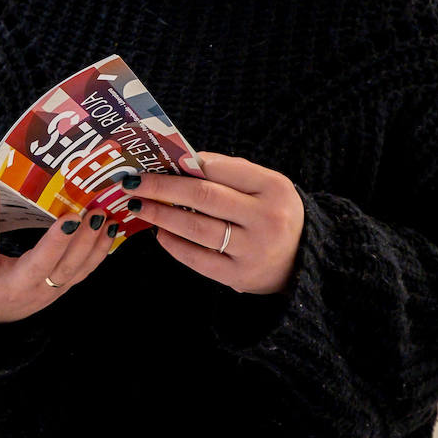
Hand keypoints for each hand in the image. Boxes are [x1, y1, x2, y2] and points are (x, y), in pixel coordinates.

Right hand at [0, 186, 112, 322]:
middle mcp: (14, 288)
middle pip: (39, 266)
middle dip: (58, 241)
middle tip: (72, 213)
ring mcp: (41, 292)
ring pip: (68, 270)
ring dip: (87, 242)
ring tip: (97, 213)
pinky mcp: (59, 290)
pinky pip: (84, 272)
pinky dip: (99, 251)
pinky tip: (109, 227)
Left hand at [125, 152, 303, 293]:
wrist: (304, 261)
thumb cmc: (274, 214)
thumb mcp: (265, 186)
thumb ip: (229, 171)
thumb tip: (181, 161)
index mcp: (274, 188)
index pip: (221, 169)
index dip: (185, 164)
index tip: (156, 160)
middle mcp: (267, 219)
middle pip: (203, 196)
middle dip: (162, 187)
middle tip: (134, 181)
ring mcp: (253, 250)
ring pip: (196, 227)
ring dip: (161, 215)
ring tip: (138, 205)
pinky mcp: (240, 277)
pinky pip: (198, 259)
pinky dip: (174, 245)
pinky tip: (159, 233)